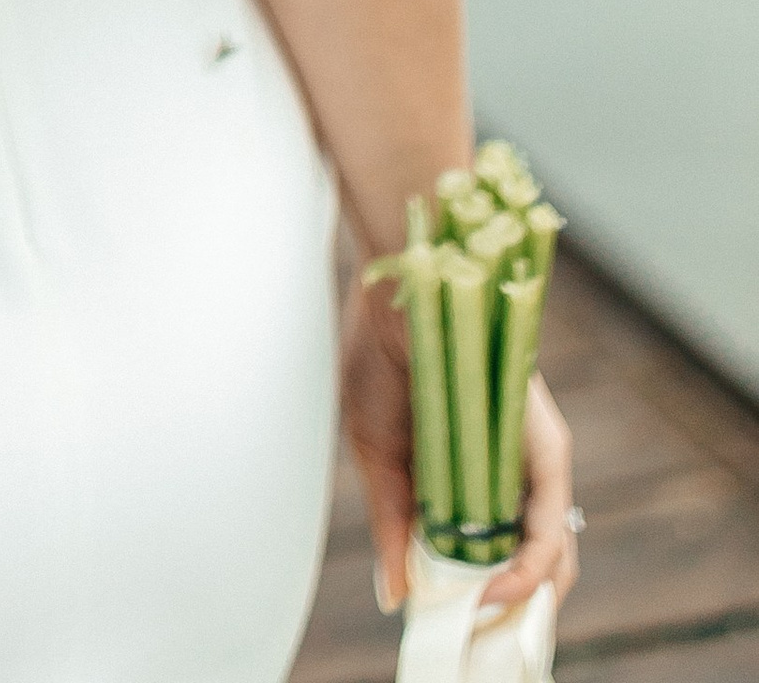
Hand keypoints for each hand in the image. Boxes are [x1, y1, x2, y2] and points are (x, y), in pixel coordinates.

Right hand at [343, 274, 579, 618]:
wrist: (400, 289)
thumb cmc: (381, 358)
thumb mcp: (378, 458)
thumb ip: (393, 528)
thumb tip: (397, 598)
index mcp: (469, 471)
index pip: (493, 550)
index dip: (480, 595)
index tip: (457, 627)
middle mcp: (508, 470)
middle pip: (533, 562)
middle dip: (511, 612)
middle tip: (481, 641)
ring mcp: (530, 460)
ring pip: (553, 554)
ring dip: (524, 603)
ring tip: (488, 625)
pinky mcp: (546, 447)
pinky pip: (550, 523)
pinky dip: (530, 568)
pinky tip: (499, 590)